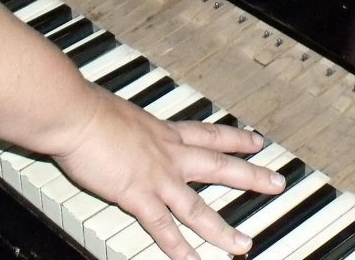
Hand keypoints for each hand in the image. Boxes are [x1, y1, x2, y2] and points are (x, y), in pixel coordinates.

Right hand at [52, 86, 284, 259]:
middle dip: (252, 176)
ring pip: (198, 208)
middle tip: (277, 183)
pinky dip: (178, 249)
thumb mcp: (120, 112)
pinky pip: (163, 228)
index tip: (257, 141)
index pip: (210, 135)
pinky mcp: (137, 196)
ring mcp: (157, 177)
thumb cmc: (90, 109)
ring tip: (244, 245)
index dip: (235, 139)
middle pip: (221, 166)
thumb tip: (121, 124)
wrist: (78, 114)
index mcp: (165, 132)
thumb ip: (129, 125)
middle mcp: (169, 153)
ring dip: (222, 230)